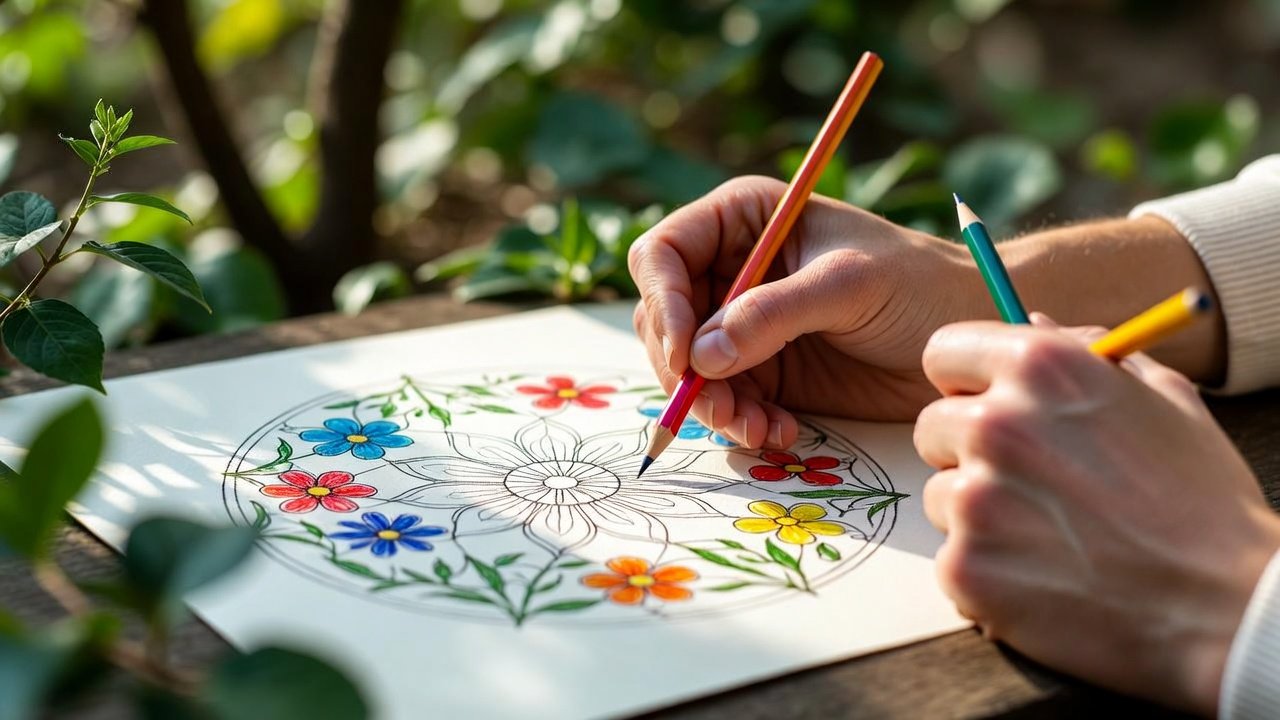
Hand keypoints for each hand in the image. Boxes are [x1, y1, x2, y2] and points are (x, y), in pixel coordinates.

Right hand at [628, 176, 984, 447]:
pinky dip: (741, 423)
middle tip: (719, 407)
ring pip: (688, 370)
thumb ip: (773, 314)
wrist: (966, 331)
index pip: (664, 254)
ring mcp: (743, 324)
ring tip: (758, 428)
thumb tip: (700, 357)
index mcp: (742, 220)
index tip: (686, 355)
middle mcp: (732, 269)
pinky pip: (724, 402)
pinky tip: (780, 431)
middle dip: (683, 369)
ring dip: (712, 406)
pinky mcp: (763, 372)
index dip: (664, 303)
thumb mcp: (847, 286)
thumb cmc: (919, 283)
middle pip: (664, 318)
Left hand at [913, 316, 1279, 714]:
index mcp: (1039, 368)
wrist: (1229, 608)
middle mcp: (996, 424)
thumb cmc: (1203, 502)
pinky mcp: (966, 567)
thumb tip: (1036, 318)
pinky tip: (1043, 578)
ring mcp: (976, 500)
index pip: (944, 353)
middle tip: (1029, 484)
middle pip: (932, 427)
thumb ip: (1088, 351)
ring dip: (979, 516)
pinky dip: (986, 572)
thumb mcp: (1164, 400)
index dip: (965, 383)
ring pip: (940, 496)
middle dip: (968, 452)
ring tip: (1050, 536)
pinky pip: (951, 558)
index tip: (984, 405)